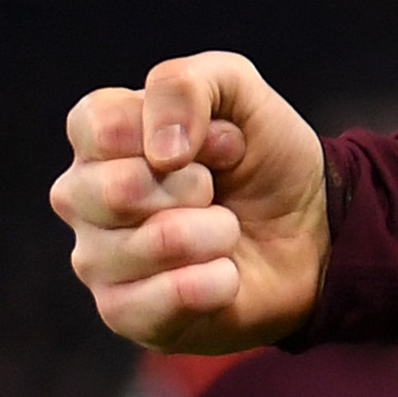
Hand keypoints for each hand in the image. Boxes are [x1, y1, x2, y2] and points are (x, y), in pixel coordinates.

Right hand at [51, 55, 330, 352]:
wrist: (315, 230)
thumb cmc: (264, 160)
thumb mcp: (239, 92)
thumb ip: (187, 83)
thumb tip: (161, 151)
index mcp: (97, 140)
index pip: (99, 125)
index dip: (175, 128)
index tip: (221, 140)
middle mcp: (82, 199)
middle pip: (117, 189)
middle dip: (196, 185)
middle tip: (217, 190)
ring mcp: (96, 259)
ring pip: (153, 244)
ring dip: (217, 233)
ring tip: (226, 231)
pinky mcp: (123, 313)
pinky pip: (167, 298)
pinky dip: (218, 281)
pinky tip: (226, 275)